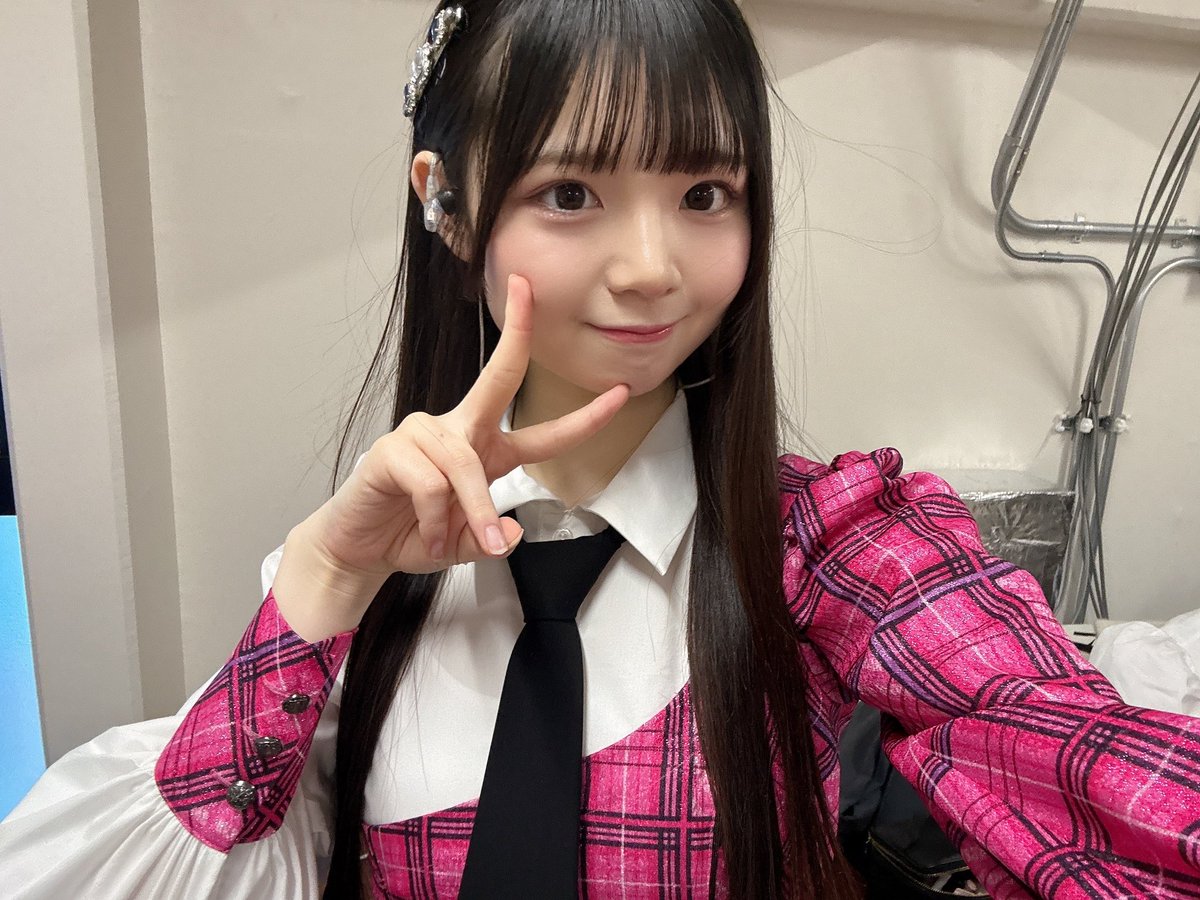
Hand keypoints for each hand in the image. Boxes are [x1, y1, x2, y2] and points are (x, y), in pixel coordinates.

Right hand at [275, 275, 629, 637]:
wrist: (360, 547)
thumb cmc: (412, 534)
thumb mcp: (463, 547)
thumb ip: (490, 541)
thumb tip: (513, 534)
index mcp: (486, 452)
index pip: (544, 435)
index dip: (585, 418)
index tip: (620, 392)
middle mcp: (459, 433)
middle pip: (497, 378)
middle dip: (516, 334)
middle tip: (528, 290)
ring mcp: (424, 434)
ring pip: (467, 467)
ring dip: (470, 513)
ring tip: (448, 543)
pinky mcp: (394, 449)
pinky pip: (432, 484)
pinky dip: (433, 518)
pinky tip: (421, 529)